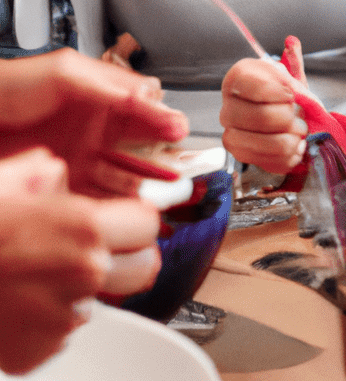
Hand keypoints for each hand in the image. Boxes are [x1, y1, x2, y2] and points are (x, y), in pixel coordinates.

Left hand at [0, 48, 188, 196]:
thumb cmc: (9, 88)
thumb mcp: (64, 73)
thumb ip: (107, 83)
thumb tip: (146, 94)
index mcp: (104, 102)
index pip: (146, 112)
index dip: (164, 120)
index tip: (177, 129)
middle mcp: (97, 133)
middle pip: (143, 149)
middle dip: (166, 159)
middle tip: (181, 169)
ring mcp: (81, 163)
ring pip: (125, 179)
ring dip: (145, 187)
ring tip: (161, 194)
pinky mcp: (63, 190)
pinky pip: (97, 201)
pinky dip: (115, 207)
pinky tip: (128, 209)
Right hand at [0, 147, 159, 374]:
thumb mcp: (6, 180)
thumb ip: (46, 174)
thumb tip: (58, 177)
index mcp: (82, 228)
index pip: (148, 224)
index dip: (133, 220)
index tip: (121, 220)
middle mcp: (81, 275)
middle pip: (142, 269)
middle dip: (124, 257)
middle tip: (93, 249)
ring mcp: (59, 319)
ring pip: (96, 302)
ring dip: (77, 291)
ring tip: (33, 276)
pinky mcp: (35, 353)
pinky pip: (59, 333)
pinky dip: (43, 321)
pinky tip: (14, 302)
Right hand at [221, 55, 308, 173]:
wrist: (288, 118)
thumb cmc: (285, 95)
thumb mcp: (291, 75)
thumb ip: (293, 62)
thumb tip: (292, 43)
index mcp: (238, 79)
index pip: (253, 86)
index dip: (279, 92)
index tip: (292, 94)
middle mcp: (228, 106)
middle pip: (260, 117)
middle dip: (289, 117)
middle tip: (299, 115)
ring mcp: (232, 133)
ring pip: (265, 143)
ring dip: (292, 138)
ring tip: (300, 131)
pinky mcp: (241, 156)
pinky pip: (269, 161)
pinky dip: (290, 155)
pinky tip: (295, 145)